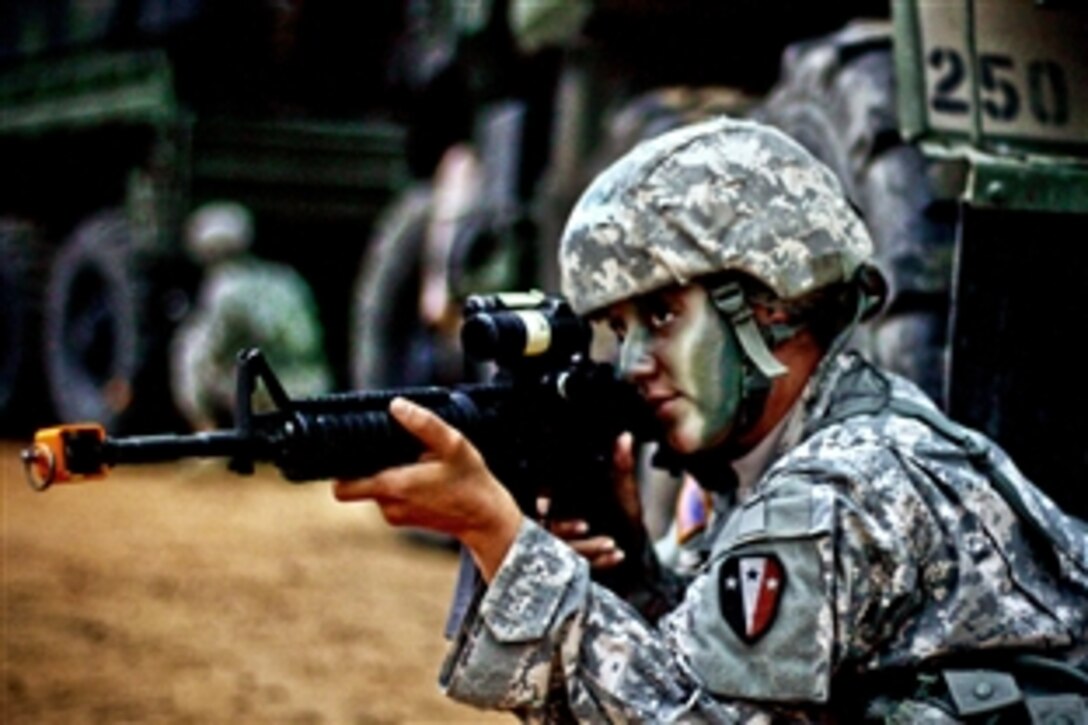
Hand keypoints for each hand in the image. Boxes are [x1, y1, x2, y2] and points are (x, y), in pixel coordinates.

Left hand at [333, 397, 521, 580]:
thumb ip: (424, 424)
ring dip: (387, 473)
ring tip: (415, 461)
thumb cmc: (471, 482)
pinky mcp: (405, 519)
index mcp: (393, 487)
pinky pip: (390, 497)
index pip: (342, 487)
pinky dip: (398, 484)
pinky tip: (421, 474)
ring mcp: (396, 515)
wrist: (486, 519)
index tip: (352, 450)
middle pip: (358, 483)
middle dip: (368, 466)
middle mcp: (389, 506)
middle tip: (390, 449)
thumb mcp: (453, 444)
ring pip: (375, 488)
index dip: (340, 468)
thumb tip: (397, 406)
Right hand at [539, 432, 644, 569]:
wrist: (638, 548)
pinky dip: (600, 561)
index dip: (543, 503)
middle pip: (548, 531)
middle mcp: (560, 527)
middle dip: (564, 528)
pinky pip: (581, 567)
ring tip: (610, 543)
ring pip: (564, 551)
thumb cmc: (625, 516)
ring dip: (586, 547)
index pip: (543, 505)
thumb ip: (622, 465)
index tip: (546, 503)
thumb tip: (625, 436)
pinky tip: (617, 555)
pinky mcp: (577, 568)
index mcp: (564, 506)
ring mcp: (567, 549)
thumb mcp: (624, 490)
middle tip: (584, 525)